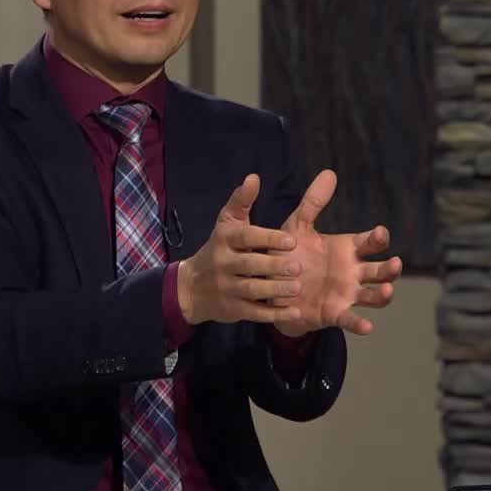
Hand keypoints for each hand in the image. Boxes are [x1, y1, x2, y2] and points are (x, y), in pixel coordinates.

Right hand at [177, 174, 304, 325]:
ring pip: (252, 290)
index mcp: (225, 239)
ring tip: (297, 288)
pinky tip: (294, 312)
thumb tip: (254, 177)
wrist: (191, 287)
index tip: (292, 240)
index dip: (268, 238)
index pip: (246, 237)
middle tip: (298, 266)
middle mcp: (223, 263)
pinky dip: (273, 314)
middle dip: (273, 266)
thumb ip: (242, 200)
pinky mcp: (232, 309)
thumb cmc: (218, 249)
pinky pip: (254, 312)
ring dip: (275, 290)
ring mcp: (227, 288)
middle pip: (249, 265)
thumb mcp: (227, 223)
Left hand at [271, 170, 401, 336]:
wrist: (270, 287)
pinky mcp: (334, 313)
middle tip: (395, 264)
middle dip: (390, 268)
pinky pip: (351, 319)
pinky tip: (367, 326)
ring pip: (374, 295)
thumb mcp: (297, 226)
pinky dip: (360, 324)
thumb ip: (312, 203)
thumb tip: (329, 173)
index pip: (370, 243)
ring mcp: (346, 294)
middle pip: (380, 270)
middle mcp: (352, 271)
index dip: (378, 238)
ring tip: (387, 291)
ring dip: (384, 295)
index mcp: (347, 249)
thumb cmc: (289, 254)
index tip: (379, 233)